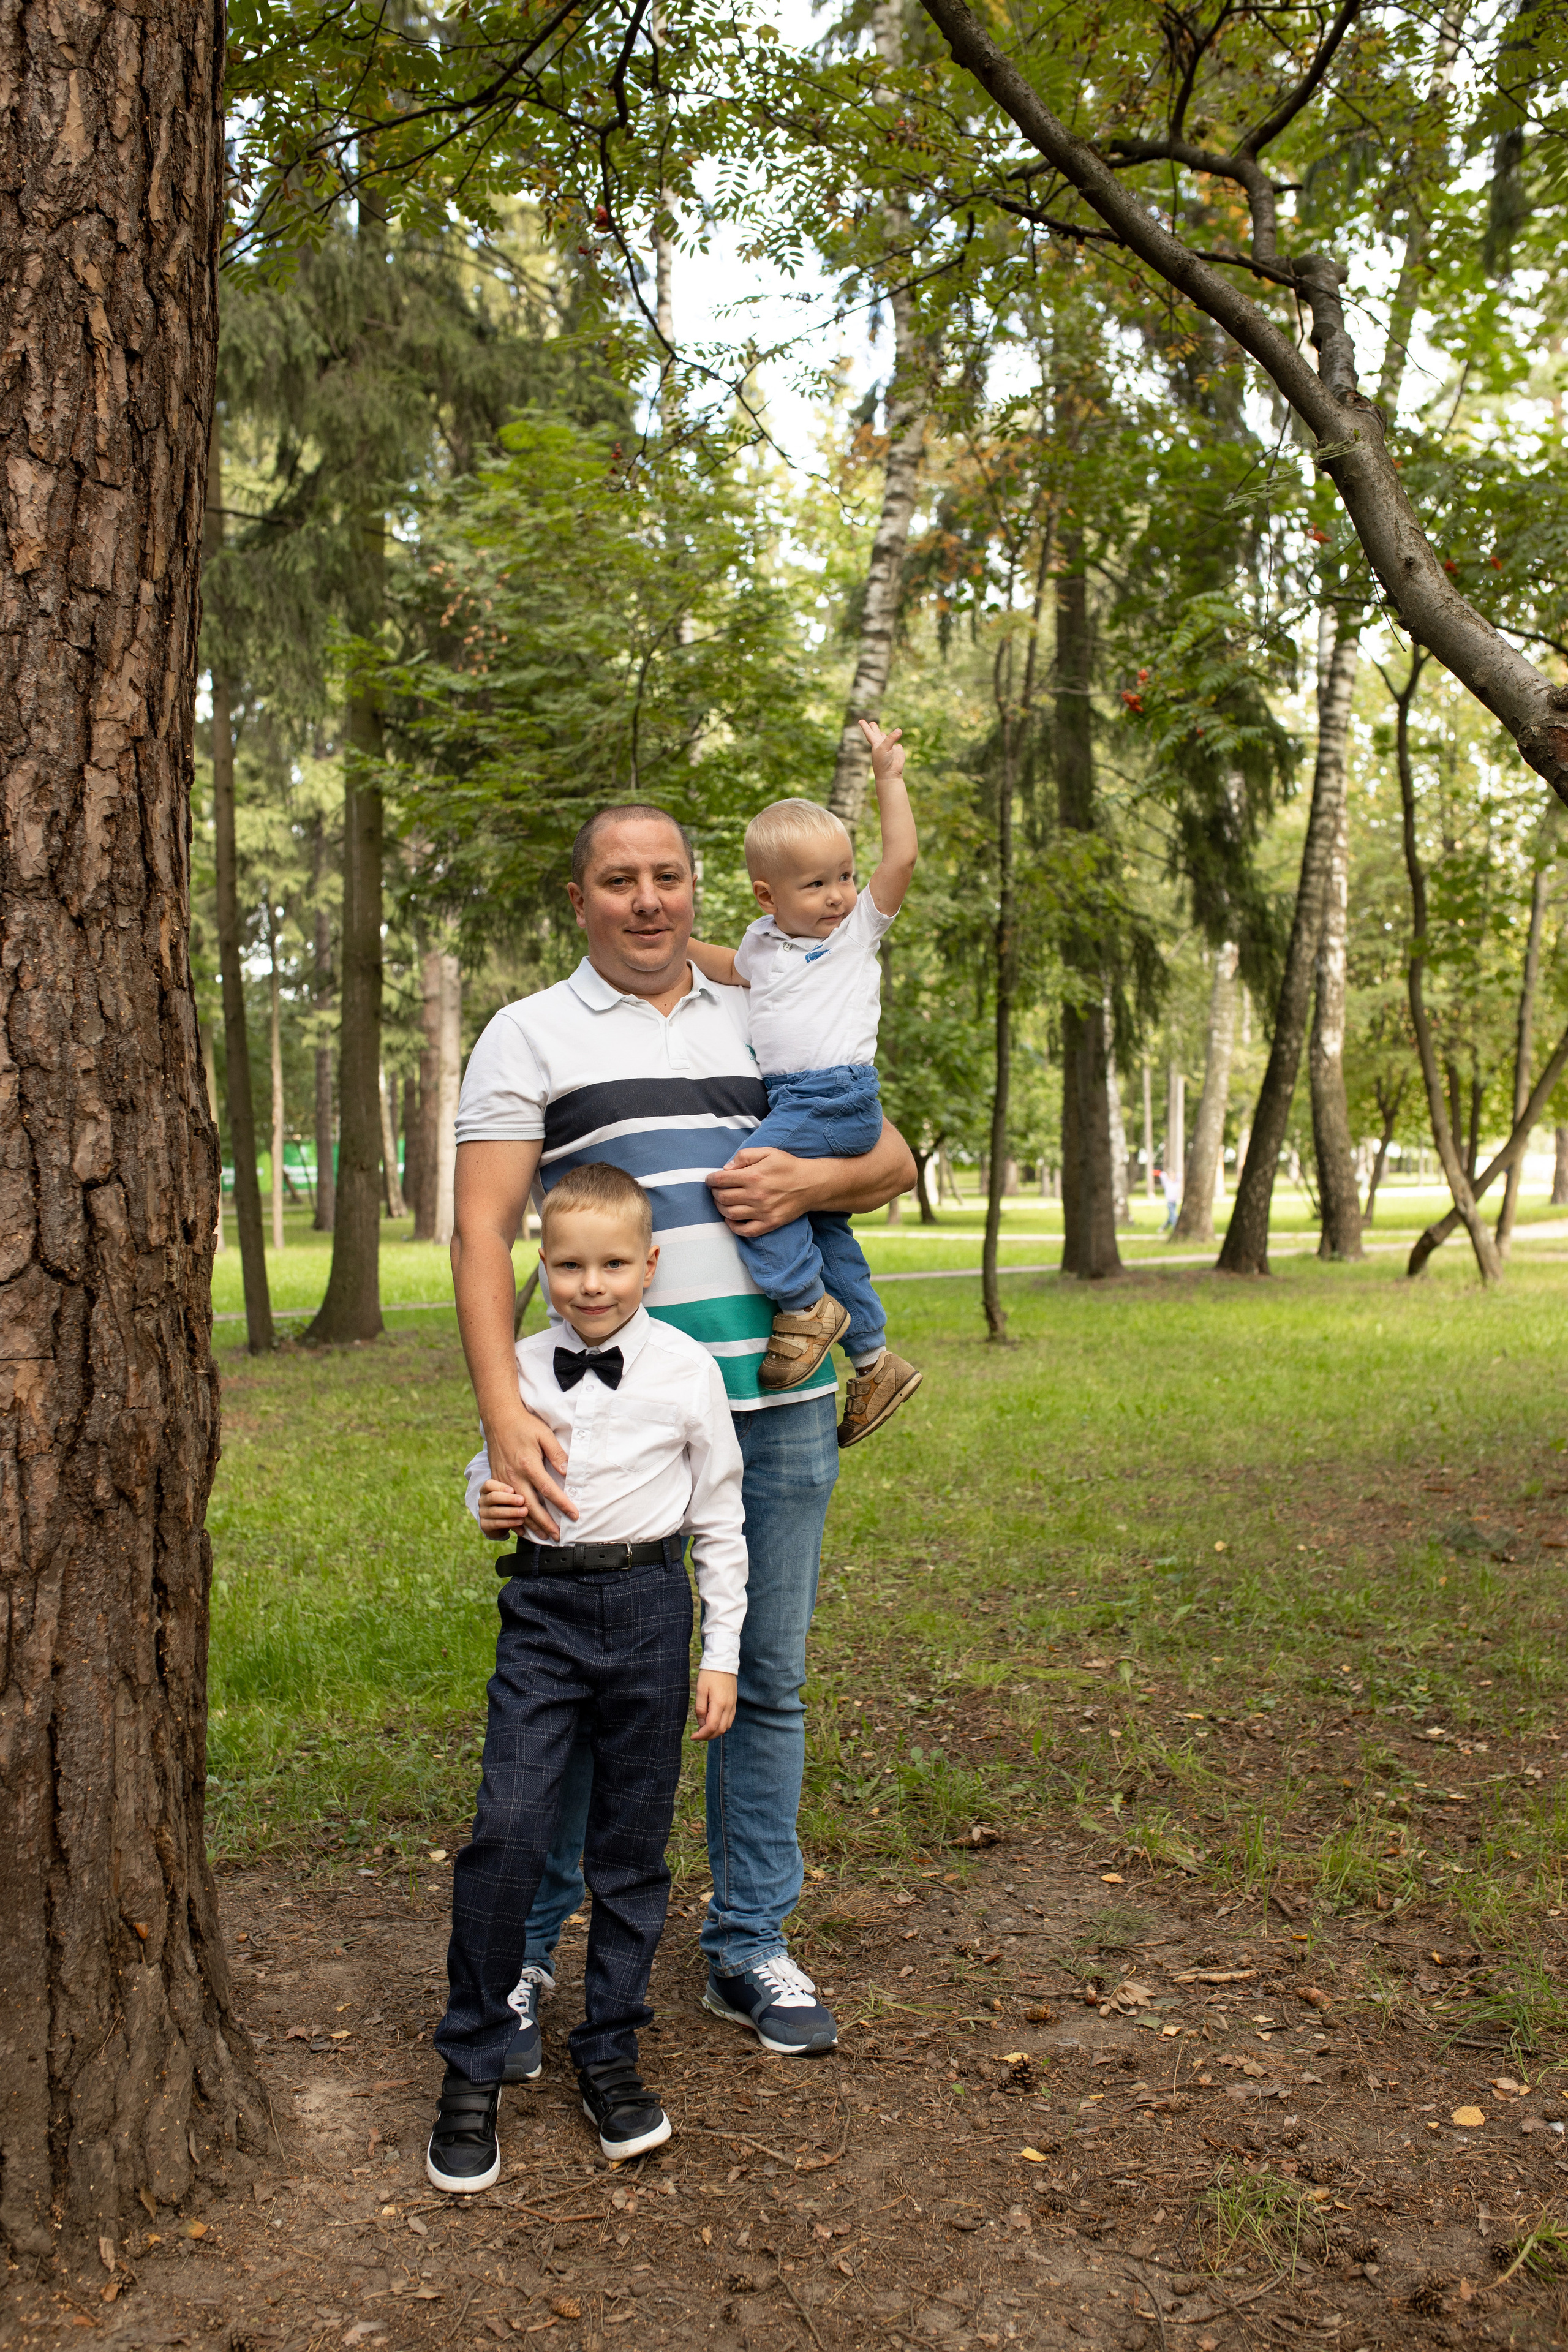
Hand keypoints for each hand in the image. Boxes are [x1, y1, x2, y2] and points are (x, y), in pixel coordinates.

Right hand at [477, 1477, 535, 1537]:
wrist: (501, 1522)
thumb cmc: (509, 1502)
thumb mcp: (511, 1494)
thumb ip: (517, 1489)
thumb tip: (537, 1483)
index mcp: (486, 1489)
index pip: (489, 1484)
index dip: (500, 1487)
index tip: (513, 1490)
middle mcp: (482, 1500)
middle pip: (492, 1497)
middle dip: (508, 1499)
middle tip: (522, 1500)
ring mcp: (482, 1513)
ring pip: (495, 1511)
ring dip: (511, 1512)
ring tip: (524, 1512)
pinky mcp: (485, 1525)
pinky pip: (496, 1523)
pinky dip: (509, 1522)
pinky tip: (520, 1521)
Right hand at [482, 1400, 577, 1539]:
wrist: (498, 1418)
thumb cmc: (524, 1425)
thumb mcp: (544, 1435)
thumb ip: (557, 1454)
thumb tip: (568, 1472)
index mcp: (529, 1465)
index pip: (549, 1491)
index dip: (563, 1505)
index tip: (574, 1515)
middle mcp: (515, 1476)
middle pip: (532, 1507)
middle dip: (546, 1524)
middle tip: (558, 1536)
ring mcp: (504, 1480)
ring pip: (518, 1509)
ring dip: (532, 1525)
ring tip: (544, 1535)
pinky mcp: (497, 1480)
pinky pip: (505, 1505)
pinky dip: (513, 1518)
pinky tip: (521, 1527)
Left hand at [692, 1670, 736, 1740]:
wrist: (723, 1662)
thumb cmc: (709, 1674)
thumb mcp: (700, 1690)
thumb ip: (700, 1708)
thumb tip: (702, 1723)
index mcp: (719, 1704)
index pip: (712, 1727)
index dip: (702, 1735)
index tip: (693, 1736)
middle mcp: (729, 1707)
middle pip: (720, 1730)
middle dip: (708, 1736)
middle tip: (697, 1735)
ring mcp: (733, 1705)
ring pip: (726, 1727)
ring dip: (715, 1732)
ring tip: (704, 1730)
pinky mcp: (734, 1703)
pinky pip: (729, 1720)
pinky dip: (721, 1726)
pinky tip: (713, 1723)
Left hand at [705, 1146, 813, 1236]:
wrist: (811, 1184)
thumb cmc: (788, 1166)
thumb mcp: (768, 1152)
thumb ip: (745, 1156)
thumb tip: (726, 1168)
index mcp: (753, 1176)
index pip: (721, 1180)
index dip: (711, 1180)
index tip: (710, 1180)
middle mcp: (755, 1195)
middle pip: (723, 1198)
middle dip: (715, 1193)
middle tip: (717, 1190)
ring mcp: (762, 1212)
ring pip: (730, 1214)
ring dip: (720, 1208)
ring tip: (722, 1202)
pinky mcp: (769, 1223)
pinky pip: (745, 1231)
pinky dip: (733, 1227)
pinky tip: (731, 1219)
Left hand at [858, 716, 903, 784]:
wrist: (889, 775)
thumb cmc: (883, 762)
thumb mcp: (885, 748)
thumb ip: (891, 738)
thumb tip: (899, 730)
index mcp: (876, 744)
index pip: (869, 733)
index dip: (865, 726)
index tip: (860, 721)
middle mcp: (882, 746)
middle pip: (877, 734)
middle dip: (874, 728)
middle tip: (872, 723)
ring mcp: (890, 750)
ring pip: (887, 740)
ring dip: (885, 736)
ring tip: (882, 732)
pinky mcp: (898, 753)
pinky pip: (898, 748)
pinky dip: (898, 746)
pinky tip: (898, 745)